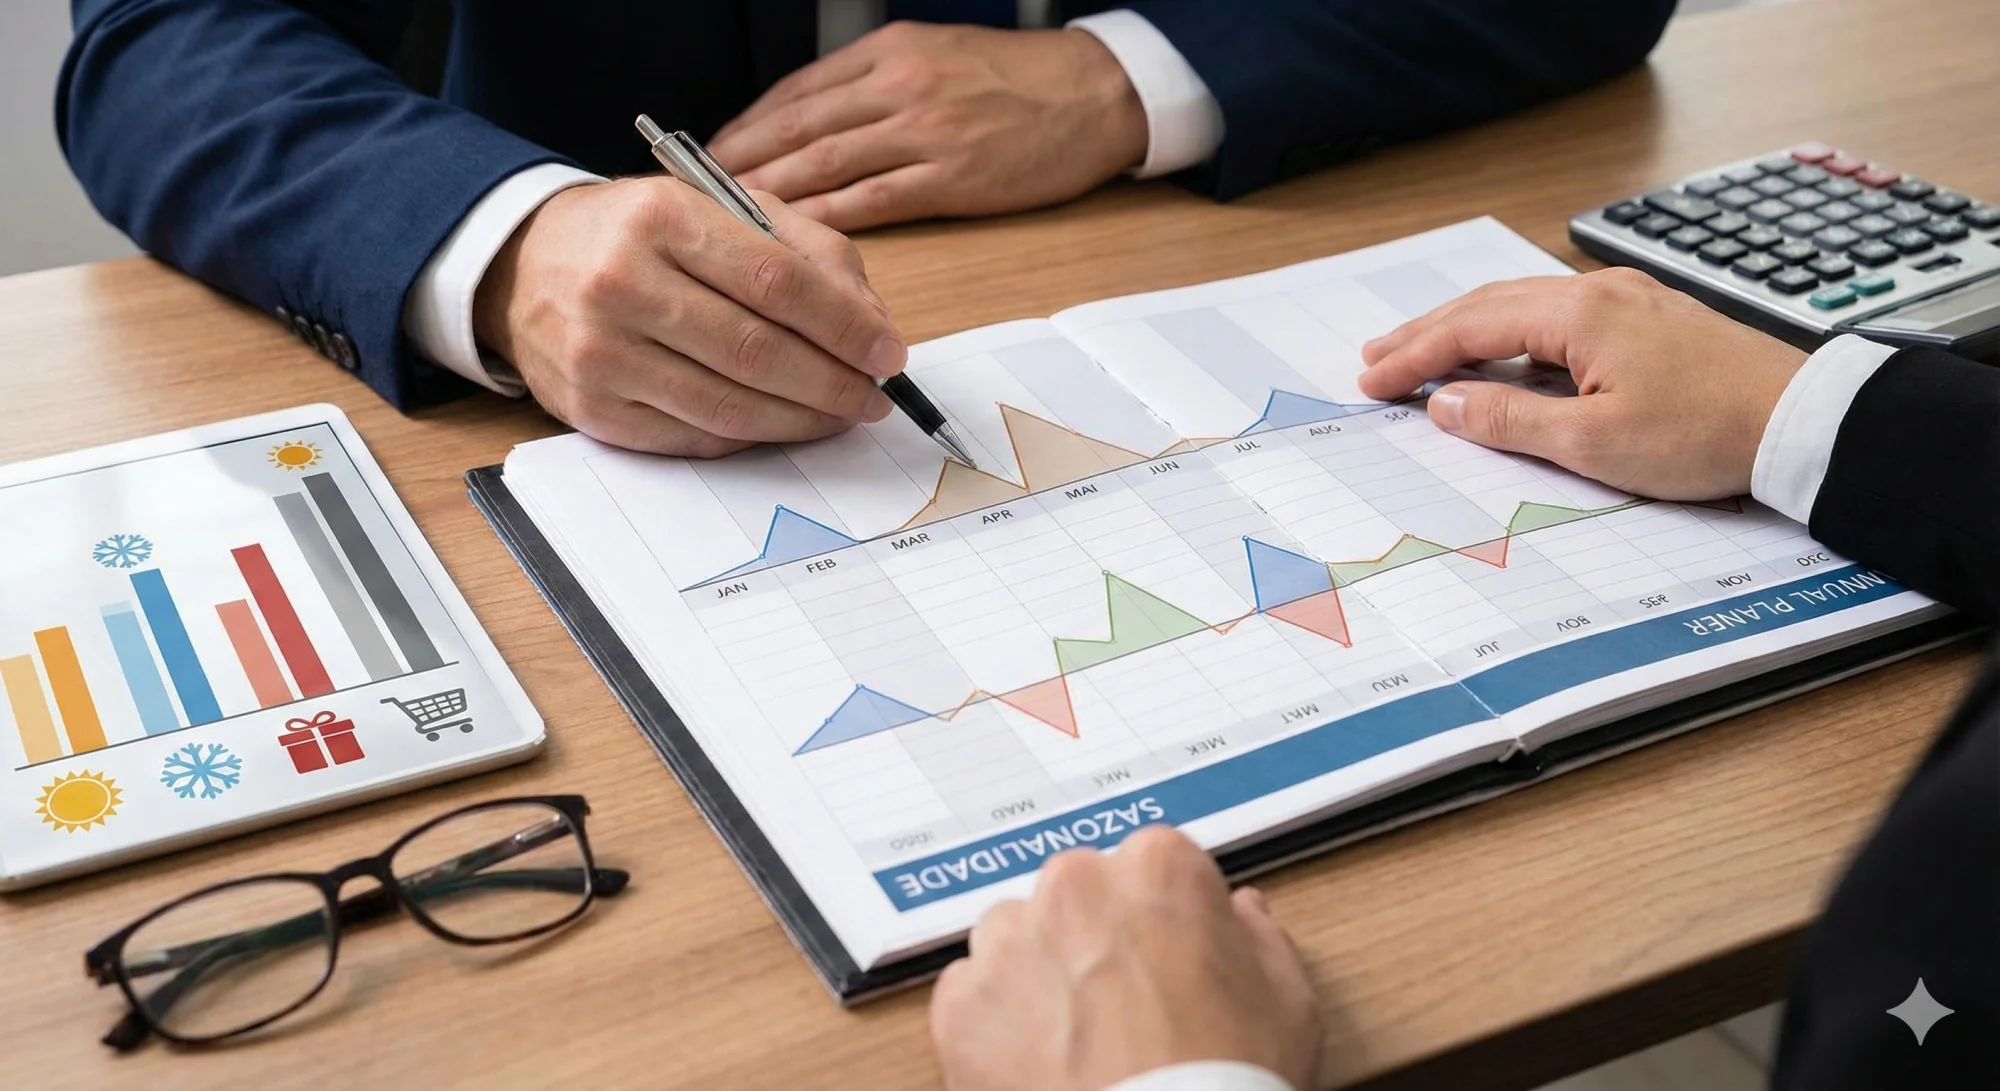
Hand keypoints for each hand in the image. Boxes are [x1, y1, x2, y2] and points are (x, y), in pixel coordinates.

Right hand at [473, 177, 903, 455]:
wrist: (524, 265)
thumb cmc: (640, 236)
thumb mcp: (719, 210)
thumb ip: (805, 252)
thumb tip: (871, 324)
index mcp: (662, 218)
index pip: (778, 281)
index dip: (845, 325)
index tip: (888, 353)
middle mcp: (621, 283)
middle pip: (758, 351)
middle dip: (833, 382)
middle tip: (874, 396)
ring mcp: (601, 352)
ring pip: (730, 405)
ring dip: (802, 419)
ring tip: (840, 414)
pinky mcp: (592, 409)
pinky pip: (695, 436)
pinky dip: (752, 436)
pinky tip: (782, 423)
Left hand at [707, 23, 1146, 231]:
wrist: (1093, 94)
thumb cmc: (1017, 78)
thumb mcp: (936, 54)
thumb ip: (876, 82)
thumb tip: (814, 119)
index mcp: (890, 52)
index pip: (799, 91)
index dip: (749, 126)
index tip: (713, 155)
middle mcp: (899, 86)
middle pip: (800, 127)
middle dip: (744, 164)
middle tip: (699, 198)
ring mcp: (925, 132)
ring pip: (827, 165)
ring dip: (775, 197)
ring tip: (733, 226)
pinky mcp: (952, 178)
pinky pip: (874, 202)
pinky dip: (829, 222)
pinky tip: (799, 242)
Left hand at [930, 827, 1321, 1090]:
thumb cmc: (1227, 1080)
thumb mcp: (1288, 1000)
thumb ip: (1257, 934)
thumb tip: (1237, 911)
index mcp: (1156, 869)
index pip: (1153, 864)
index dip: (1165, 915)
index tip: (1172, 954)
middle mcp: (1074, 887)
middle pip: (1078, 894)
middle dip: (1096, 936)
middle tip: (1125, 1004)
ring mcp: (1009, 942)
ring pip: (1017, 938)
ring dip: (1040, 972)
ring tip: (1078, 1038)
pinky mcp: (962, 1004)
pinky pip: (974, 995)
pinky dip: (997, 1023)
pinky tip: (1040, 1062)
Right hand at [1357, 269, 1808, 500]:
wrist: (1800, 421)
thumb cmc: (1704, 433)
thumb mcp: (1593, 442)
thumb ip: (1509, 418)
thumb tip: (1445, 402)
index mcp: (1577, 313)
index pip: (1470, 328)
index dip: (1414, 356)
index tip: (1370, 381)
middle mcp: (1597, 292)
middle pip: (1489, 304)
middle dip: (1426, 332)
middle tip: (1374, 357)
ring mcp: (1626, 301)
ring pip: (1522, 306)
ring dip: (1466, 330)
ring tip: (1422, 353)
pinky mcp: (1648, 320)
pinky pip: (1558, 317)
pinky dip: (1511, 334)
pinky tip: (1501, 354)